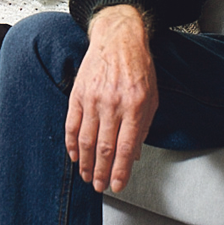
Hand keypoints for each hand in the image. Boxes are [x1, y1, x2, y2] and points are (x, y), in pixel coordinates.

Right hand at [65, 5, 157, 192]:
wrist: (118, 38)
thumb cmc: (138, 66)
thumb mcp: (152, 97)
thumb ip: (143, 127)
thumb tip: (134, 154)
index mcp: (135, 105)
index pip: (126, 147)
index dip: (120, 171)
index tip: (117, 185)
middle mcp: (113, 103)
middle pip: (104, 147)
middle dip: (101, 172)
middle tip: (100, 186)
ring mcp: (93, 98)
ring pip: (86, 140)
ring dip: (85, 163)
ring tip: (87, 176)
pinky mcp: (78, 94)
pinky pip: (72, 125)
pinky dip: (72, 144)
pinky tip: (74, 155)